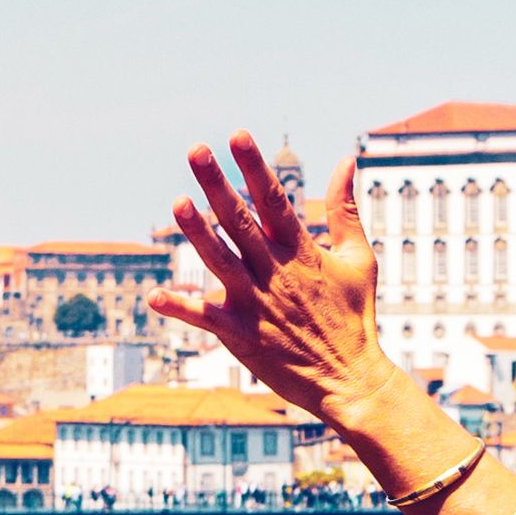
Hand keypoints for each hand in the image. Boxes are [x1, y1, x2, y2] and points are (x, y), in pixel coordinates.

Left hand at [147, 135, 387, 424]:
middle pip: (241, 222)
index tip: (236, 136)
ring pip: (220, 261)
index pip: (274, 199)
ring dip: (196, 233)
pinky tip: (156, 297)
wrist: (351, 379)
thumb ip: (345, 209)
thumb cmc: (355, 315)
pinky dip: (181, 308)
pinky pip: (207, 318)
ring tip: (177, 203)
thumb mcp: (359, 258)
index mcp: (301, 251)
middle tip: (195, 151)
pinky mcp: (242, 335)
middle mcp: (275, 272)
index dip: (254, 167)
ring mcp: (257, 303)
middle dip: (217, 185)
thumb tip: (346, 160)